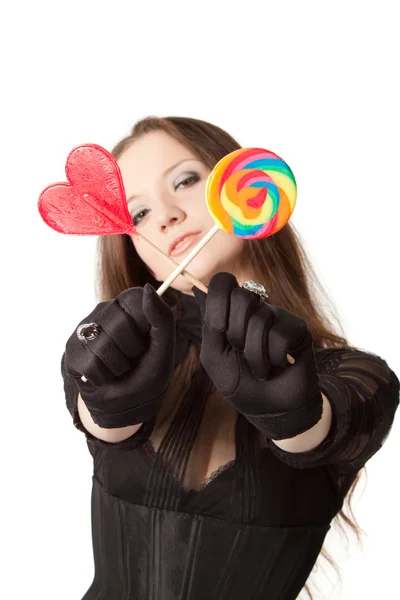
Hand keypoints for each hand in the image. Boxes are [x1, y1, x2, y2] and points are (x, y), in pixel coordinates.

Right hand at [64, 284, 175, 427]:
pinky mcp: (72, 349)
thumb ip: (162, 318)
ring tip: (118, 369)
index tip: (147, 339)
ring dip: (117, 366)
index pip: (134, 298)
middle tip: (132, 358)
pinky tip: (103, 376)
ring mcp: (86, 328)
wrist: (126, 406)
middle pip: (119, 324)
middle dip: (131, 349)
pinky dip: (103, 377)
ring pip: (102, 345)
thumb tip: (146, 288)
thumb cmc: (147, 374)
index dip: (143, 325)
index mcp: (129, 306)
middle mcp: (106, 311)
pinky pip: (89, 363)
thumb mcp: (164, 349)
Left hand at [193, 273, 322, 439]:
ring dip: (255, 355)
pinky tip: (278, 366)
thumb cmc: (241, 383)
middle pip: (242, 296)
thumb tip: (198, 288)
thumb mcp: (214, 355)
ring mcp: (278, 316)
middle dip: (236, 334)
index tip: (219, 330)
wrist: (271, 409)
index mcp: (231, 311)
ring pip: (260, 319)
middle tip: (241, 352)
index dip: (219, 303)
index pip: (222, 282)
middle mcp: (256, 308)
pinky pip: (279, 336)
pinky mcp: (298, 328)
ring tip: (260, 367)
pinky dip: (274, 359)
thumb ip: (209, 323)